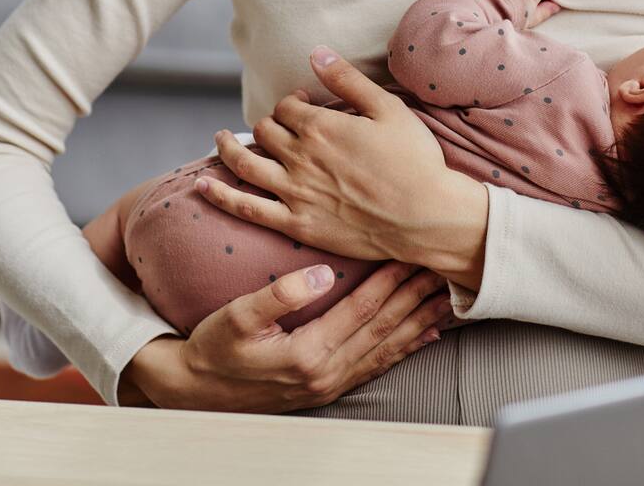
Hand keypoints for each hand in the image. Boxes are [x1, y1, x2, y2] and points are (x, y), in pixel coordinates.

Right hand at [121, 259, 453, 411]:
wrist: (195, 392)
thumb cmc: (214, 347)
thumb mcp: (237, 317)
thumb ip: (279, 295)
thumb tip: (319, 274)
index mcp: (308, 353)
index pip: (363, 308)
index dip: (392, 279)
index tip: (414, 252)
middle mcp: (327, 373)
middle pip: (384, 327)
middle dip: (417, 296)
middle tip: (446, 268)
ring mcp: (330, 384)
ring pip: (387, 348)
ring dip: (420, 321)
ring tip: (448, 298)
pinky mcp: (328, 388)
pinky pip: (376, 366)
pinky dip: (404, 348)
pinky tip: (425, 335)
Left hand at [195, 51, 458, 263]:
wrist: (425, 215)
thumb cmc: (414, 160)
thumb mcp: (388, 108)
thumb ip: (347, 80)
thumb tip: (316, 52)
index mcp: (322, 126)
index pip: (288, 106)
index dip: (294, 101)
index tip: (305, 103)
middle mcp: (301, 157)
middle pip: (266, 131)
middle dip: (269, 122)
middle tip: (278, 124)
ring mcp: (294, 192)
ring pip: (246, 164)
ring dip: (228, 148)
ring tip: (219, 139)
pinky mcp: (295, 223)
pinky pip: (247, 208)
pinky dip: (221, 196)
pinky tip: (203, 186)